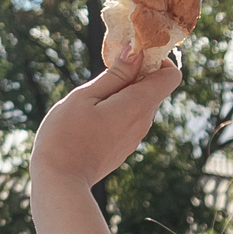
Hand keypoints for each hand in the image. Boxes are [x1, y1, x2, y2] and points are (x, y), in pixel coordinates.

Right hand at [30, 41, 182, 188]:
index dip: (158, 61)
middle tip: (105, 75)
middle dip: (136, 75)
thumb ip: (115, 74)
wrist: (60, 181)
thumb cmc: (66, 135)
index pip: (172, 76)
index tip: (131, 58)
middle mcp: (143, 122)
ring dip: (124, 94)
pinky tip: (92, 117)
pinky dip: (119, 111)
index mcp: (138, 105)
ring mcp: (134, 138)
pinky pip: (130, 120)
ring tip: (94, 99)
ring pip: (141, 105)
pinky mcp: (123, 148)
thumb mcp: (86, 96)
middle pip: (155, 89)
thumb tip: (137, 52)